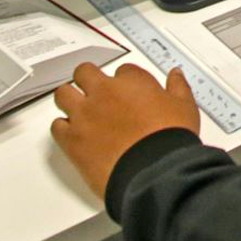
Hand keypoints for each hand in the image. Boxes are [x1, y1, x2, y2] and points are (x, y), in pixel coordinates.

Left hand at [52, 62, 199, 196]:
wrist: (153, 171)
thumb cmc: (169, 139)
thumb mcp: (184, 107)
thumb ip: (178, 86)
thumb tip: (176, 75)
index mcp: (132, 81)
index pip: (123, 70)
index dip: (125, 81)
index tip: (128, 92)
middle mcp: (104, 92)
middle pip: (85, 72)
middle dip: (88, 80)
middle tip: (96, 92)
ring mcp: (85, 115)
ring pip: (63, 94)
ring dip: (69, 99)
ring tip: (77, 109)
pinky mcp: (72, 139)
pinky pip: (57, 126)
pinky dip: (63, 128)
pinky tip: (72, 133)